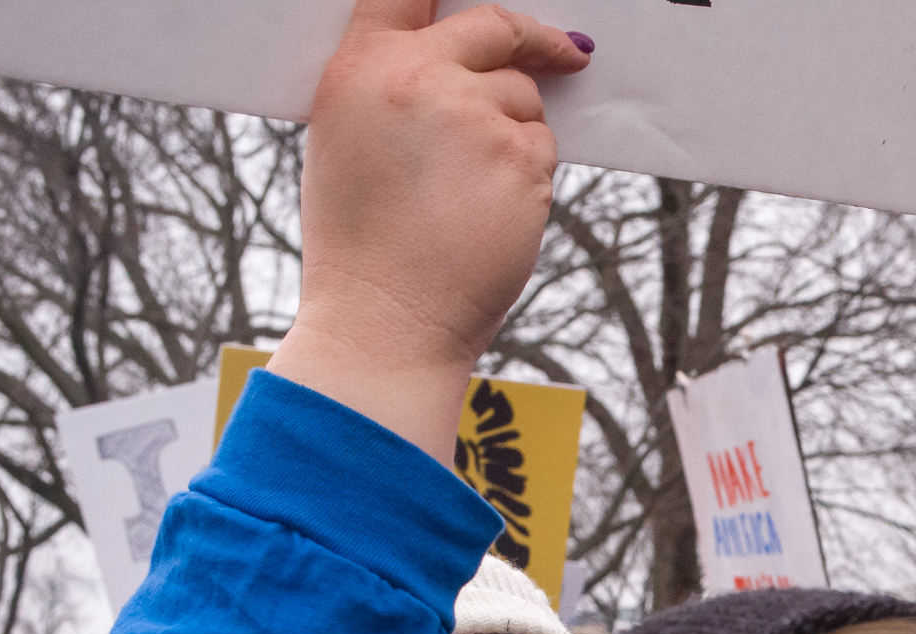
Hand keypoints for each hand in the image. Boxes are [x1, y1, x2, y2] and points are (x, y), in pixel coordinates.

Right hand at [272, 0, 591, 460]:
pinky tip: (490, 217)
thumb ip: (394, 89)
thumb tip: (463, 66)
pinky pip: (543, 148)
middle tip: (567, 51)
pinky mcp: (519, 155)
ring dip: (516, 135)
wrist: (384, 322)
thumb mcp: (347, 143)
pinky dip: (530, 178)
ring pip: (524, 98)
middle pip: (493, 26)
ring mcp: (472, 113)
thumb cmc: (363, 248)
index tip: (491, 9)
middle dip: (534, 39)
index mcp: (359, 67)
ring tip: (469, 196)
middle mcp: (416, 77)